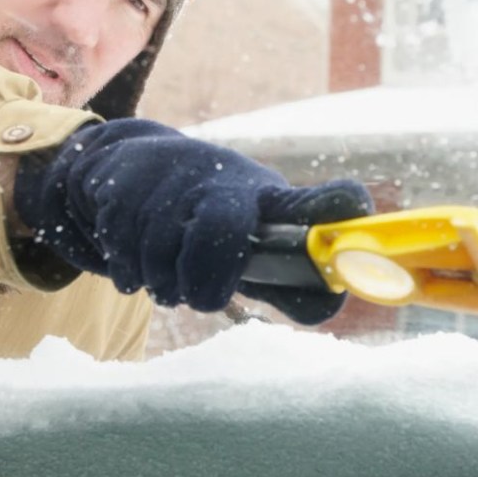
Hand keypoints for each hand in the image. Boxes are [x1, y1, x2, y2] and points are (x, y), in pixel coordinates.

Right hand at [13, 120, 372, 320]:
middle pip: (219, 232)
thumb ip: (288, 280)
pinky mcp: (124, 187)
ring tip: (170, 275)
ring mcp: (172, 180)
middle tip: (201, 296)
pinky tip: (140, 260)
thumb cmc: (214, 215)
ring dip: (164, 283)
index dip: (333, 207)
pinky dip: (131, 273)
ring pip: (163, 255)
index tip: (352, 211)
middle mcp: (223, 180)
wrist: (134, 168)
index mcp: (266, 200)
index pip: (311, 202)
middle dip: (205, 280)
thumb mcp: (255, 237)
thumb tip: (325, 308)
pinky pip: (126, 255)